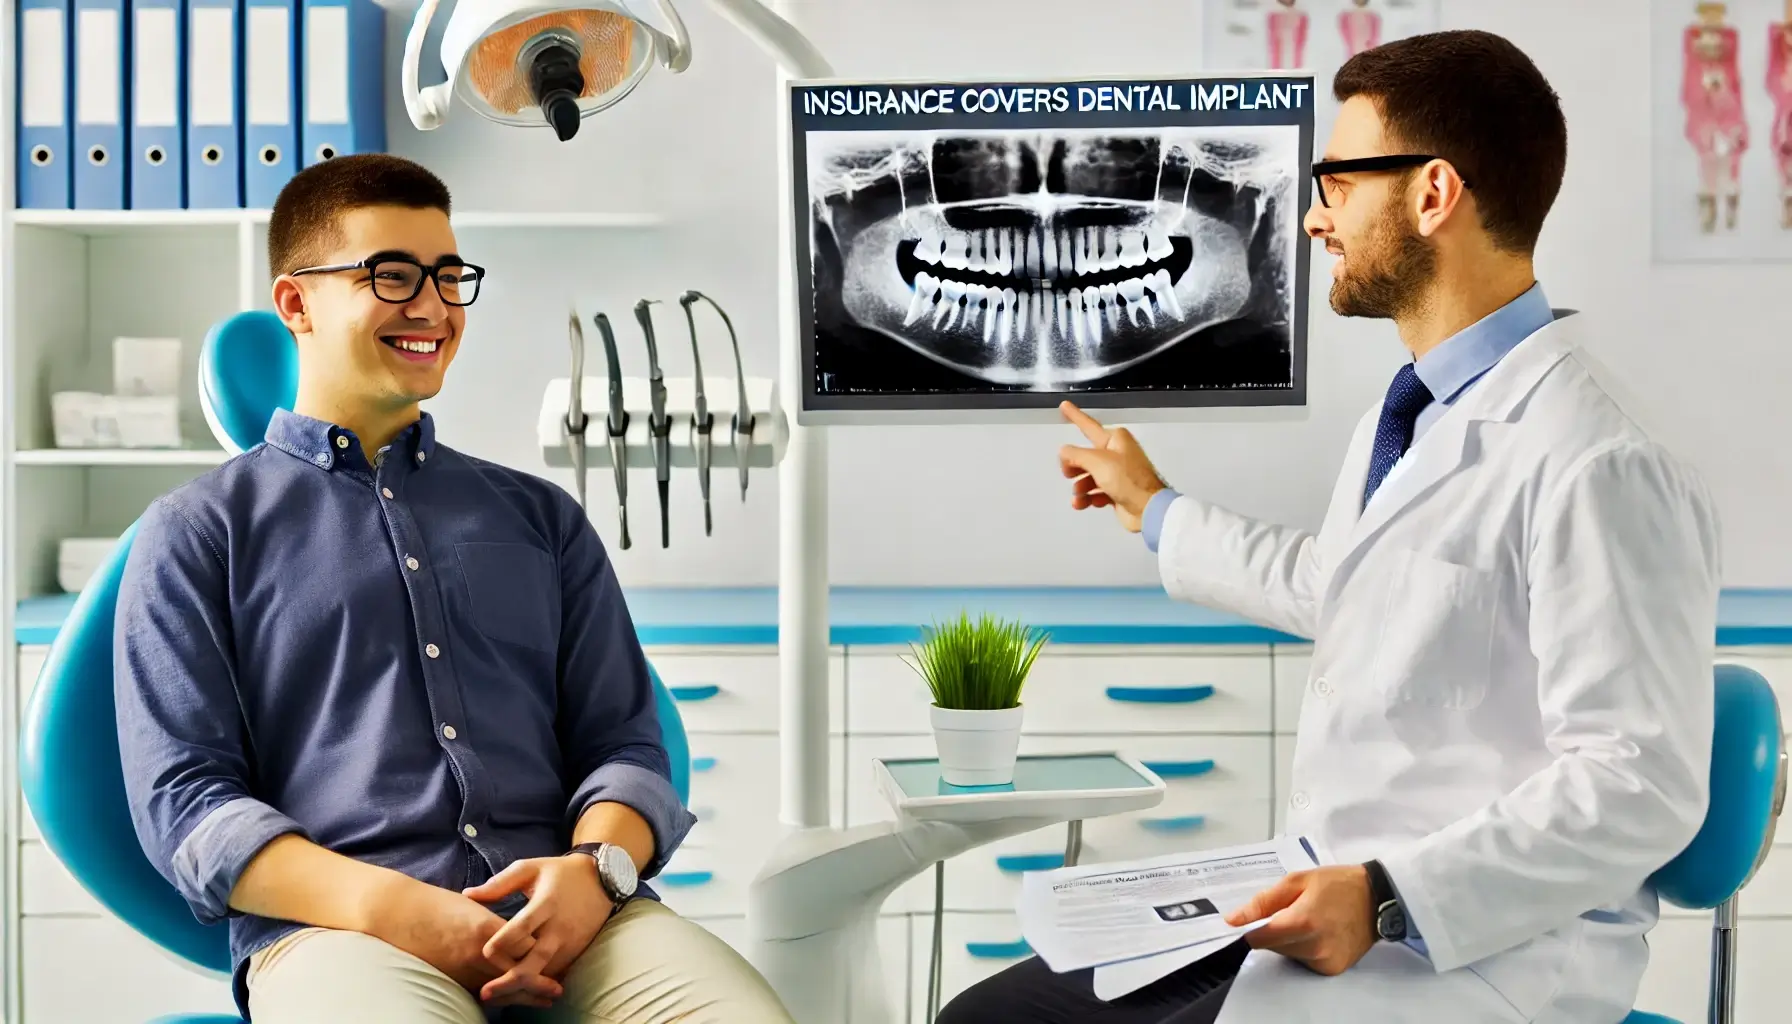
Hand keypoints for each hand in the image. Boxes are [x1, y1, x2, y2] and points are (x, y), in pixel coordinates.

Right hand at [365, 877, 562, 1006]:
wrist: (400, 913)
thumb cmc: (437, 904)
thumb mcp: (474, 907)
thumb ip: (495, 922)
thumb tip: (517, 936)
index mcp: (488, 927)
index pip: (526, 946)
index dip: (544, 954)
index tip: (560, 959)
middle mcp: (478, 951)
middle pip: (518, 972)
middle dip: (540, 983)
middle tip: (558, 991)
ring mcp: (464, 968)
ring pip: (501, 988)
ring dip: (523, 995)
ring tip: (543, 1000)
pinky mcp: (452, 978)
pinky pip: (480, 992)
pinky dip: (499, 997)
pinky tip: (510, 1001)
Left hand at [463, 854, 614, 1005]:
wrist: (602, 878)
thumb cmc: (559, 873)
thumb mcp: (530, 869)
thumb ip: (499, 884)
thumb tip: (468, 894)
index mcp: (546, 903)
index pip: (523, 926)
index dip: (504, 940)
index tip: (485, 952)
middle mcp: (559, 926)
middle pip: (536, 958)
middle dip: (511, 978)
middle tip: (486, 992)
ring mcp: (571, 940)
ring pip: (547, 970)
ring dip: (524, 985)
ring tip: (499, 996)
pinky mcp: (577, 949)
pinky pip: (558, 971)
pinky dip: (540, 982)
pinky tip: (521, 992)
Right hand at [1058, 401, 1166, 532]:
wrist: (1147, 508)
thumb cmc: (1127, 479)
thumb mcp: (1097, 461)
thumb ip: (1075, 454)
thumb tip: (1064, 452)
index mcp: (1115, 439)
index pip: (1088, 425)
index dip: (1075, 416)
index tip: (1064, 405)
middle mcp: (1116, 453)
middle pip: (1085, 456)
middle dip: (1074, 466)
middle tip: (1068, 473)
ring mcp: (1117, 473)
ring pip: (1088, 476)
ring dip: (1080, 486)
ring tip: (1079, 495)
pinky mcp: (1117, 491)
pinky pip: (1095, 491)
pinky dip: (1088, 497)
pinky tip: (1084, 503)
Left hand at [1224, 865, 1376, 975]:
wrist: (1378, 898)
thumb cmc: (1336, 884)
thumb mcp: (1296, 881)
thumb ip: (1263, 902)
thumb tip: (1233, 920)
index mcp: (1303, 922)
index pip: (1259, 938)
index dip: (1248, 929)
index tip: (1247, 921)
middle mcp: (1315, 947)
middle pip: (1272, 947)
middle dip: (1271, 930)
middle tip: (1287, 911)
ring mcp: (1325, 961)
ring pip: (1287, 955)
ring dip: (1287, 940)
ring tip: (1305, 919)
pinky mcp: (1333, 969)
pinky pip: (1304, 961)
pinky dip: (1303, 949)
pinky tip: (1316, 932)